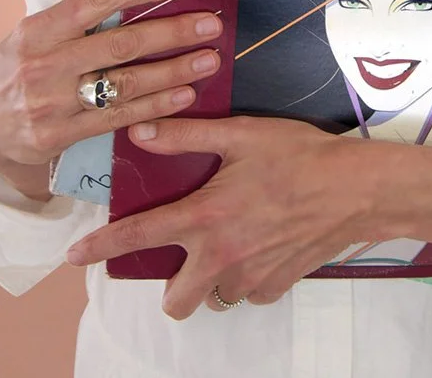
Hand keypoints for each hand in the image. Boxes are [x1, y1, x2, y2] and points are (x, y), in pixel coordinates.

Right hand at [0, 0, 222, 170]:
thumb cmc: (12, 71)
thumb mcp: (32, 36)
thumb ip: (75, 20)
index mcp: (39, 29)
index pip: (98, 0)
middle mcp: (45, 64)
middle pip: (121, 43)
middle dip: (172, 32)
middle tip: (210, 24)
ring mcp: (52, 103)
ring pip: (125, 84)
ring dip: (174, 72)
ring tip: (209, 60)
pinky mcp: (58, 137)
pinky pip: (117, 119)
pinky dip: (155, 106)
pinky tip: (184, 95)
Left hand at [66, 116, 376, 317]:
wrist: (356, 189)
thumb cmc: (299, 155)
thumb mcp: (242, 135)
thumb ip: (188, 137)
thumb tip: (141, 130)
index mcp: (206, 217)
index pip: (141, 237)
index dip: (102, 248)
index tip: (75, 258)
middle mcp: (222, 257)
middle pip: (175, 301)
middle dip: (171, 287)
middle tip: (186, 255)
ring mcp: (251, 278)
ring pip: (215, 297)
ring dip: (215, 278)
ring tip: (233, 244)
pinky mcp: (278, 286)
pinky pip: (250, 293)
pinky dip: (250, 277)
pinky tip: (264, 245)